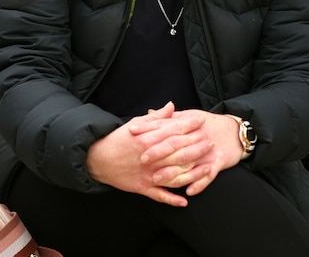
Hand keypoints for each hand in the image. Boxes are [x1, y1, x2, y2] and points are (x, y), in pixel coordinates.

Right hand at [85, 102, 213, 206]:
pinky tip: (185, 200)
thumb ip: (155, 117)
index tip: (202, 121)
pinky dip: (172, 199)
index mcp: (148, 139)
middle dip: (197, 146)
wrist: (97, 159)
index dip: (189, 125)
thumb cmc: (118, 140)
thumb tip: (171, 106)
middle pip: (178, 152)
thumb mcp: (135, 124)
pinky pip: (159, 195)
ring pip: (173, 175)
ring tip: (208, 169)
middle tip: (211, 142)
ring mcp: (147, 174)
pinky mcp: (142, 187)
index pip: (174, 131)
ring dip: (192, 173)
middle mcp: (150, 157)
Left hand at [131, 107, 244, 196]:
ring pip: (189, 161)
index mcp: (189, 123)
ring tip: (157, 179)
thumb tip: (148, 113)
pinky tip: (189, 191)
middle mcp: (197, 136)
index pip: (166, 125)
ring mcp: (208, 150)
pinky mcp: (219, 162)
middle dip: (159, 151)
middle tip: (142, 159)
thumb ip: (168, 118)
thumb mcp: (189, 117)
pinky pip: (209, 175)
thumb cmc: (209, 125)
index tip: (132, 132)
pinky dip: (200, 183)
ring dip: (173, 172)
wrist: (236, 132)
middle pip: (176, 143)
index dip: (149, 128)